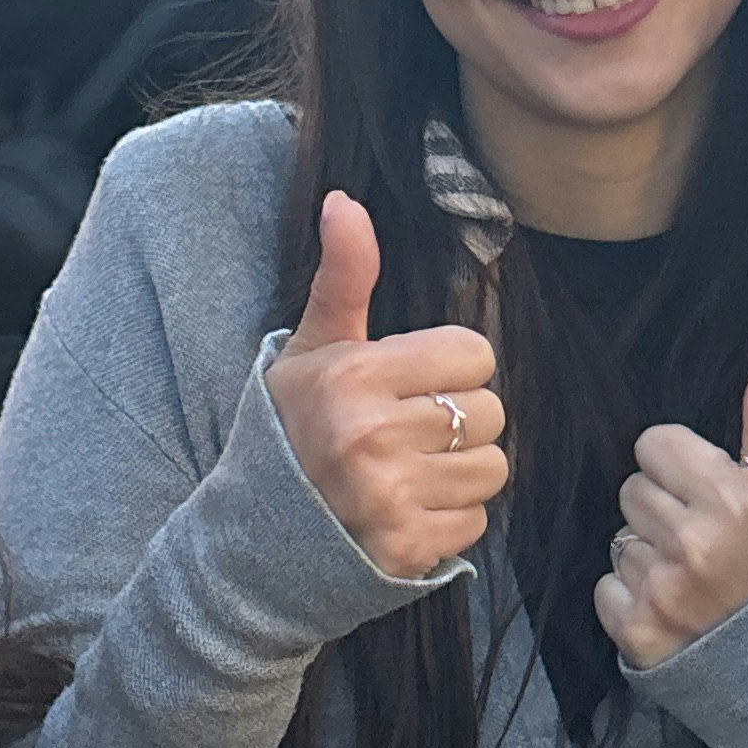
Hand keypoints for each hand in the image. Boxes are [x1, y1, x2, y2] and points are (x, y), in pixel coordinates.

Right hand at [265, 191, 506, 582]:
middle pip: (489, 411)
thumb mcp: (309, 350)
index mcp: (354, 375)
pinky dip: (449, 521)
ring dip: (459, 474)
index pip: (474, 352)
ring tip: (408, 475)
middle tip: (406, 436)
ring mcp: (390, 495)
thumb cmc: (290, 431)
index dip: (450, 369)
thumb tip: (345, 200)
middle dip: (456, 423)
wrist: (255, 539)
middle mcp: (372, 434)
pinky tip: (405, 513)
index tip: (409, 387)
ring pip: (492, 468)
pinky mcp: (407, 546)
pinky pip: (476, 521)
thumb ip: (344, 277)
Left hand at [595, 342, 747, 670]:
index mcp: (732, 499)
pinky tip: (671, 608)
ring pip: (618, 536)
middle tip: (702, 541)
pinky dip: (630, 598)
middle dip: (662, 509)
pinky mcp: (638, 629)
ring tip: (691, 578)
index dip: (679, 467)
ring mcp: (663, 588)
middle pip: (632, 488)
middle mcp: (694, 541)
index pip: (655, 445)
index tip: (706, 495)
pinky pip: (605, 586)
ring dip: (646, 554)